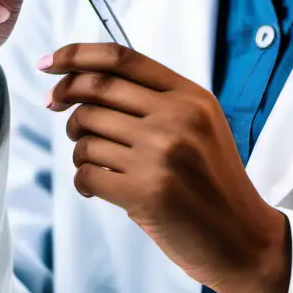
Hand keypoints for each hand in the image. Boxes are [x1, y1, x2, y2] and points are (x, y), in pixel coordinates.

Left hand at [39, 43, 291, 292]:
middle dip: (64, 97)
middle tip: (56, 107)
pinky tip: (98, 187)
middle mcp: (176, 118)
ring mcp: (160, 154)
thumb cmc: (214, 182)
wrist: (242, 237)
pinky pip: (86, 174)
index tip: (50, 62)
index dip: (77, 55)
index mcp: (191, 96)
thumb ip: (158, 100)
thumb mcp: (201, 125)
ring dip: (79, 147)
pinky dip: (83, 180)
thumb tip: (86, 83)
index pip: (122, 58)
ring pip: (85, 134)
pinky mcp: (144, 192)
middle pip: (95, 90)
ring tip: (96, 160)